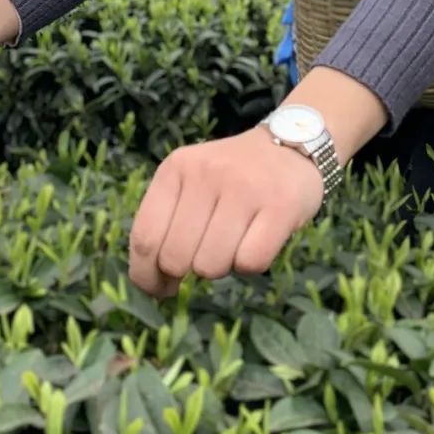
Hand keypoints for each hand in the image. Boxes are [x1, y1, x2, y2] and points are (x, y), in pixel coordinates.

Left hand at [129, 126, 323, 296]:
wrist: (289, 145)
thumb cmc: (231, 174)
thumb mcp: (190, 182)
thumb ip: (167, 222)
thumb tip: (153, 282)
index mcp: (175, 168)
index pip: (145, 238)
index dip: (146, 276)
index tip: (160, 288)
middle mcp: (206, 174)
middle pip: (176, 258)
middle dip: (188, 271)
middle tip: (205, 256)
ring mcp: (245, 188)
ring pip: (211, 266)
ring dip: (222, 266)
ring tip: (234, 242)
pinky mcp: (281, 206)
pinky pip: (250, 263)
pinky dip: (250, 265)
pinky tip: (256, 241)